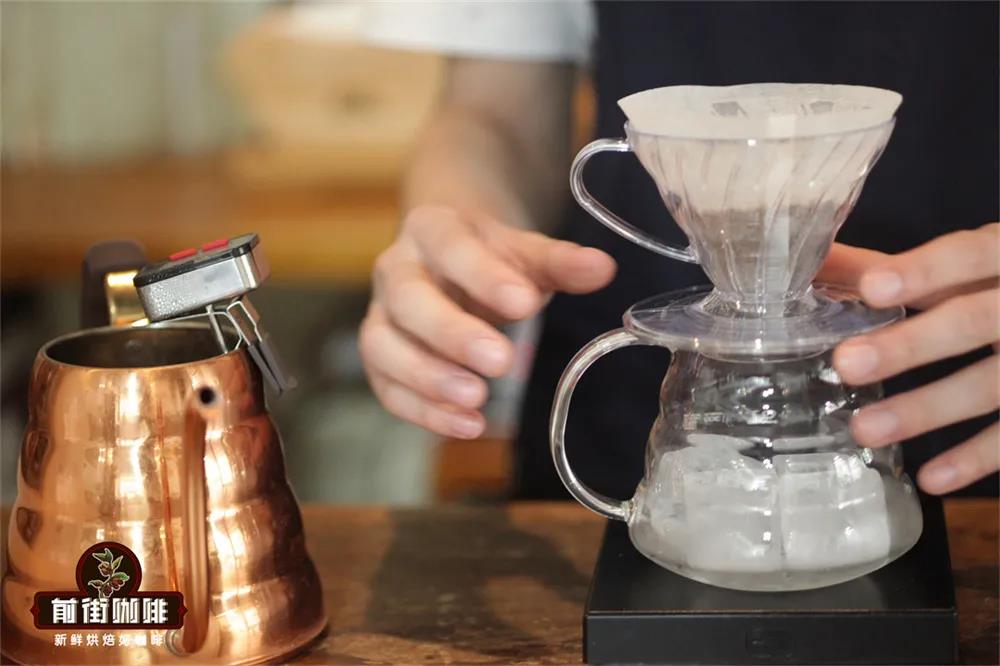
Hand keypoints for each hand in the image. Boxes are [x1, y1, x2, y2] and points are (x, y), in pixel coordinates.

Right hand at [360, 205, 615, 438]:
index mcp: (432, 229)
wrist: (445, 255)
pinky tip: (466, 425)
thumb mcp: (524, 252)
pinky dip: (423, 411)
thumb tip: (602, 269)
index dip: (485, 277)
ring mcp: (381, 316)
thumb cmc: (488, 257)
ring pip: (383, 346)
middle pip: (409, 300)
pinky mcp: (380, 358)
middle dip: (452, 333)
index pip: (452, 248)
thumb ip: (560, 262)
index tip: (526, 304)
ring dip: (428, 378)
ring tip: (477, 400)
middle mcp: (396, 270)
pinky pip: (387, 387)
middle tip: (501, 361)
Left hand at [819, 223, 998, 493]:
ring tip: (864, 430)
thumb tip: (812, 261)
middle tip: (847, 363)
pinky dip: (978, 458)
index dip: (923, 271)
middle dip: (910, 344)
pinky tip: (932, 479)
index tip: (871, 288)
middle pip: (973, 321)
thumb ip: (888, 266)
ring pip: (991, 383)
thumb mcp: (968, 262)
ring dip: (927, 409)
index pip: (970, 255)